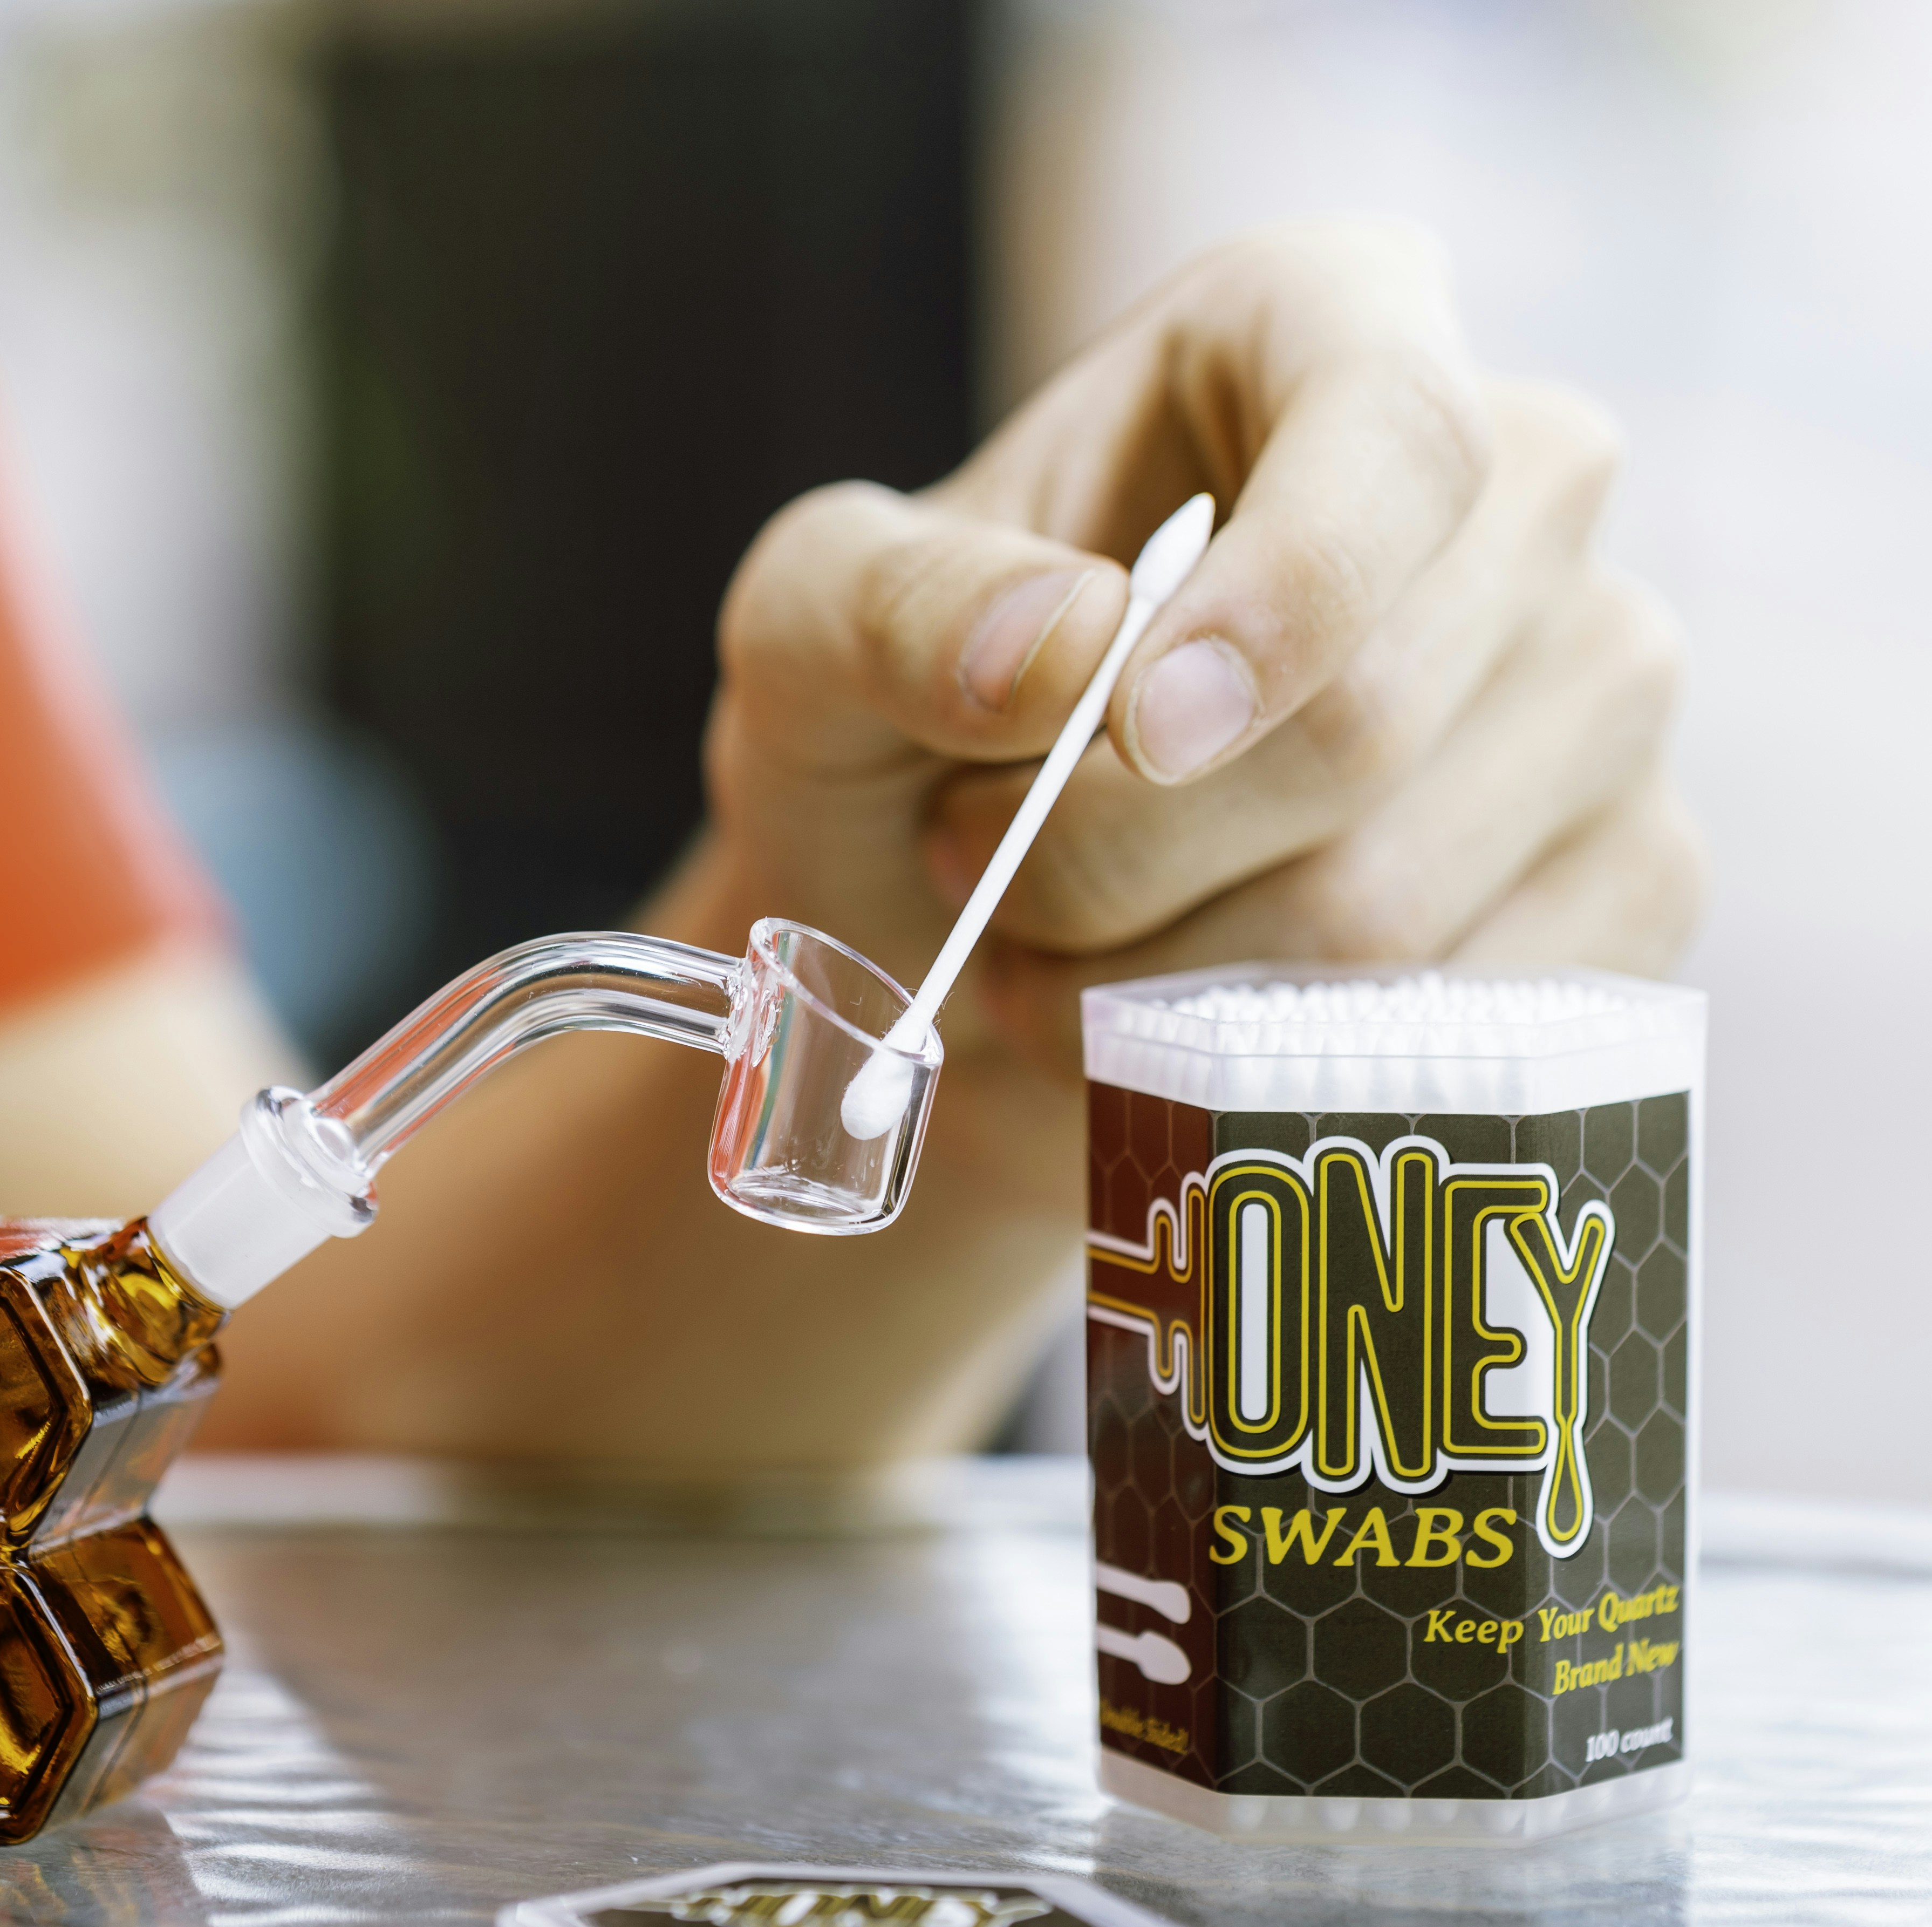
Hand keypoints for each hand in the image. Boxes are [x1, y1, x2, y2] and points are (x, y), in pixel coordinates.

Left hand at [706, 219, 1701, 1105]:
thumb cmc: (902, 743)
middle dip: (1126, 854)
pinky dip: (1273, 1072)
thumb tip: (1063, 644)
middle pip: (1374, 712)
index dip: (1284, 597)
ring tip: (1047, 959)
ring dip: (1161, 981)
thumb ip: (890, 603)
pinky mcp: (1632, 876)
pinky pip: (1473, 1027)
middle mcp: (1516, 492)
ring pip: (1395, 906)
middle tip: (980, 870)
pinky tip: (1174, 1038)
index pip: (1395, 430)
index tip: (1140, 736)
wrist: (972, 939)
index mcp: (1325, 333)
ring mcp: (1595, 691)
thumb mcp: (814, 632)